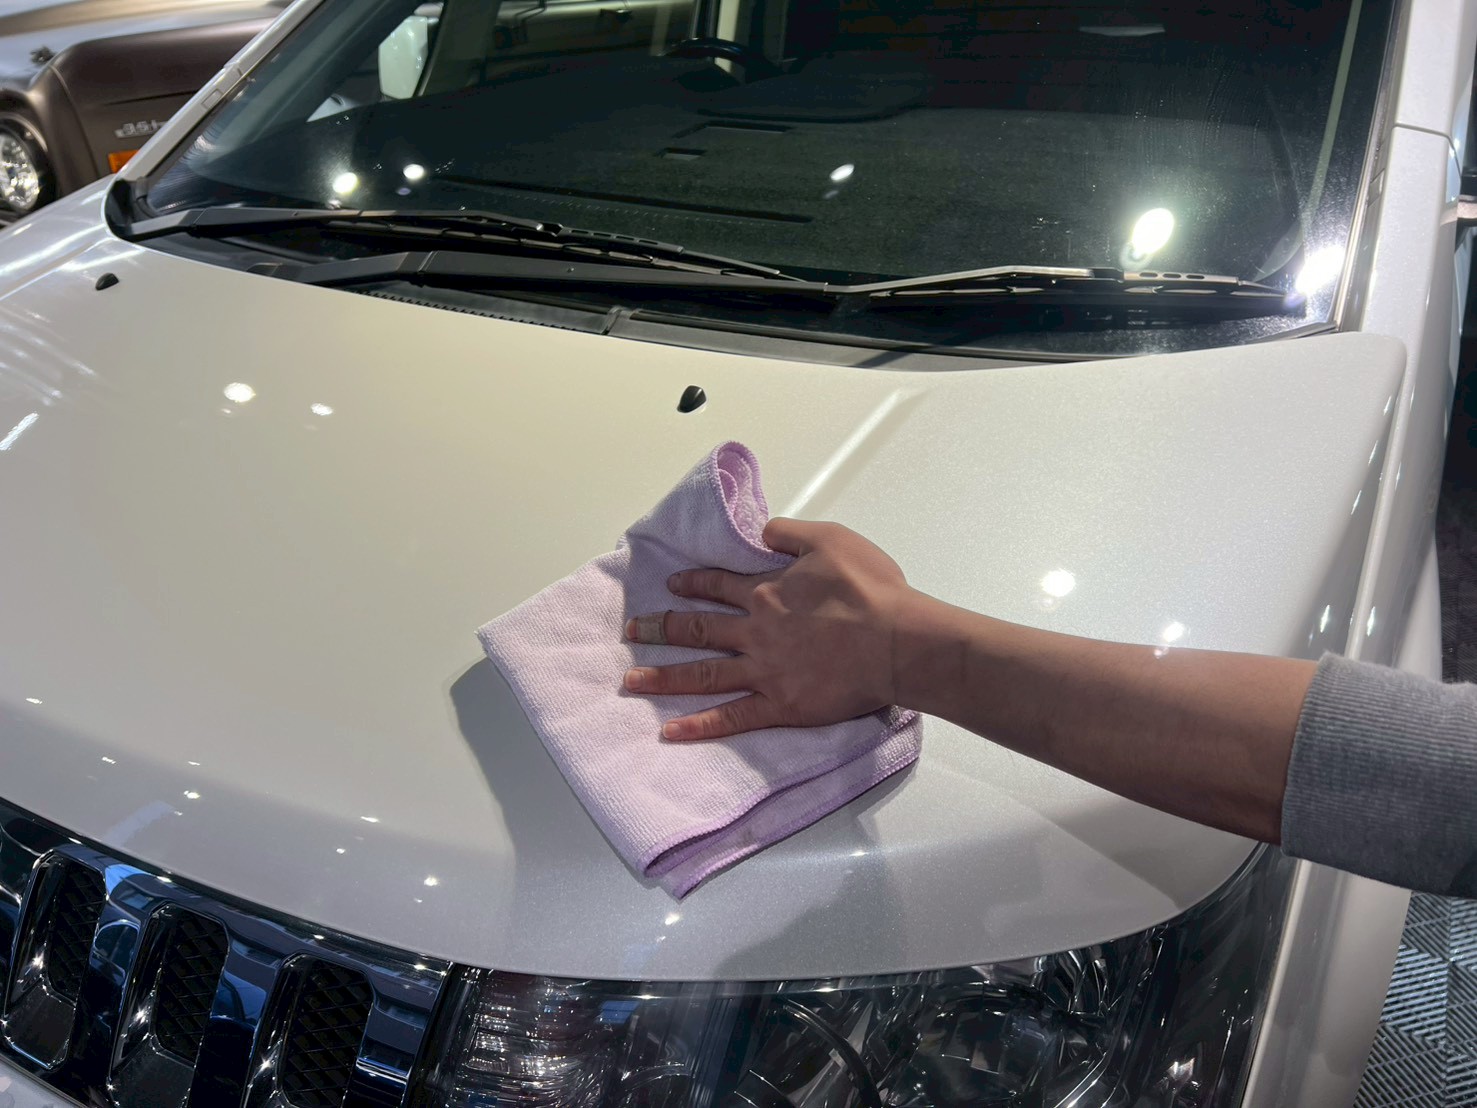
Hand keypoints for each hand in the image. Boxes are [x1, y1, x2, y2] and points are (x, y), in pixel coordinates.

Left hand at [623, 518, 915, 739]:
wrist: (897, 641)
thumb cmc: (871, 590)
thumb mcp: (830, 540)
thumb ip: (790, 533)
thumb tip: (762, 531)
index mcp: (766, 591)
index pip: (718, 585)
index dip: (693, 583)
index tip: (671, 585)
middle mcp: (756, 632)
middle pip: (700, 629)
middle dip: (662, 628)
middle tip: (633, 630)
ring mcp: (765, 671)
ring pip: (704, 674)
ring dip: (664, 677)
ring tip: (631, 681)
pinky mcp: (781, 705)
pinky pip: (732, 717)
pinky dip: (699, 726)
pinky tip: (669, 732)